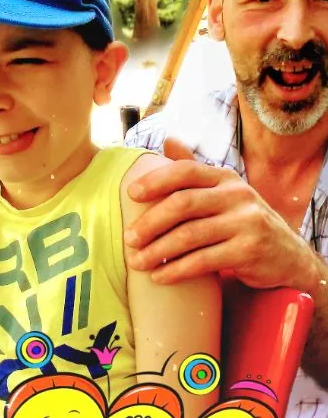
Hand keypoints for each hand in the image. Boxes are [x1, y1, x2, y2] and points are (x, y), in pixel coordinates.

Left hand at [124, 137, 316, 289]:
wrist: (289, 256)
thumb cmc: (245, 223)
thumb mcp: (226, 193)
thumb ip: (197, 172)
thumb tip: (169, 140)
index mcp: (226, 178)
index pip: (186, 171)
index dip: (156, 181)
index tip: (130, 194)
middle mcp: (238, 195)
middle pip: (184, 204)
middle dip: (151, 222)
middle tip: (128, 238)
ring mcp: (246, 223)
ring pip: (190, 235)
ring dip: (158, 251)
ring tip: (137, 262)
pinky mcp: (249, 251)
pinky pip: (203, 261)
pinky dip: (177, 270)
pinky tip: (160, 276)